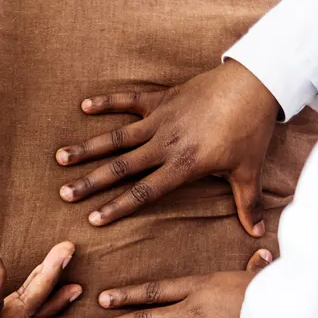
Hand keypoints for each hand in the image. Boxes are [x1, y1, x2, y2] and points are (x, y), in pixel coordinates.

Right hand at [56, 60, 279, 236]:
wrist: (255, 84)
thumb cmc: (251, 130)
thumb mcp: (249, 170)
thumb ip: (246, 202)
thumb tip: (257, 233)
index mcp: (184, 165)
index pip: (145, 192)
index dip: (118, 207)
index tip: (94, 219)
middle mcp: (165, 144)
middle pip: (121, 167)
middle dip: (91, 182)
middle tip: (65, 193)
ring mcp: (160, 120)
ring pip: (117, 137)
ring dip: (88, 147)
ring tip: (61, 157)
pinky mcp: (162, 99)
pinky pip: (129, 100)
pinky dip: (107, 101)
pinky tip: (84, 106)